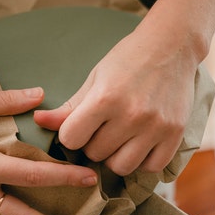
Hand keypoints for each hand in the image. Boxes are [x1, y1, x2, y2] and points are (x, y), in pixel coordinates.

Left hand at [33, 28, 196, 175]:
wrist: (171, 46)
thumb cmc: (127, 61)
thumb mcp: (94, 80)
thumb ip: (68, 107)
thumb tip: (38, 121)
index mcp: (105, 98)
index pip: (71, 139)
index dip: (70, 135)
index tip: (78, 125)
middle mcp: (132, 115)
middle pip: (95, 154)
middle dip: (93, 144)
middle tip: (102, 127)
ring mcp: (156, 126)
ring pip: (121, 167)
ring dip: (115, 157)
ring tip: (119, 138)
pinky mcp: (175, 134)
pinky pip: (151, 167)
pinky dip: (142, 161)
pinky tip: (139, 143)